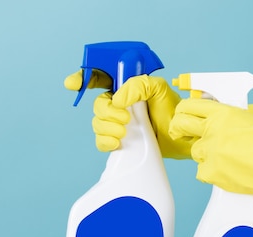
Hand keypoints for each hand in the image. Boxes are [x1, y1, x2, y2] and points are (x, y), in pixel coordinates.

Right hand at [65, 72, 192, 157]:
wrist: (180, 135)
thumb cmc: (171, 109)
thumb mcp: (158, 88)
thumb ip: (138, 85)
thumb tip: (118, 100)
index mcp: (124, 87)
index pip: (98, 78)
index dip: (82, 78)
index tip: (72, 85)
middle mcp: (117, 103)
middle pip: (97, 104)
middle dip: (107, 112)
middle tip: (125, 118)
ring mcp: (116, 122)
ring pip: (97, 123)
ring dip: (109, 128)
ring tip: (126, 131)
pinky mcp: (117, 139)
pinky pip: (100, 141)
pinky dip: (106, 142)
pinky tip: (117, 143)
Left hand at [169, 98, 252, 194]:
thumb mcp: (246, 119)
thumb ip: (224, 119)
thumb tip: (209, 121)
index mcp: (222, 112)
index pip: (190, 106)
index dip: (184, 111)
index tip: (183, 115)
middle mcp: (212, 129)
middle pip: (180, 125)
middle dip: (178, 128)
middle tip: (180, 133)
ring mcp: (209, 151)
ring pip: (195, 151)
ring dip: (206, 154)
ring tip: (227, 158)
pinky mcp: (210, 171)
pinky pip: (202, 172)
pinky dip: (213, 173)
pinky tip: (229, 171)